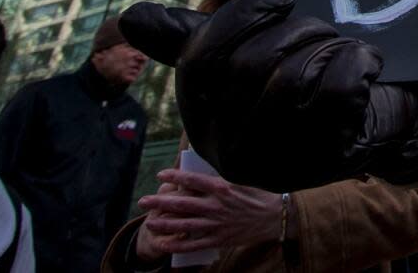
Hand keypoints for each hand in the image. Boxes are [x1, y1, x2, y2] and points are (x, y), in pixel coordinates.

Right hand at [121, 0, 417, 190]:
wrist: (377, 120)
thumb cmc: (307, 78)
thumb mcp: (248, 54)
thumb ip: (195, 37)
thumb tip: (129, 18)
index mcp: (203, 114)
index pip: (201, 59)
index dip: (243, 14)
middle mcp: (229, 149)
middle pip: (251, 66)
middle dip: (298, 30)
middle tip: (323, 29)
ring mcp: (276, 163)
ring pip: (293, 80)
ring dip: (329, 46)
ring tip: (342, 48)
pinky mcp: (325, 164)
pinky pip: (337, 93)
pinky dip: (358, 63)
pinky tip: (365, 66)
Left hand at [135, 169, 287, 256]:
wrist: (274, 217)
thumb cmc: (258, 195)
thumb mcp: (240, 180)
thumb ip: (220, 178)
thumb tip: (201, 172)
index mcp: (221, 187)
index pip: (192, 180)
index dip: (174, 176)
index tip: (161, 174)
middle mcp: (215, 205)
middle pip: (181, 203)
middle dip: (159, 202)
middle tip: (143, 201)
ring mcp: (216, 224)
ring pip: (183, 225)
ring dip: (163, 224)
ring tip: (149, 222)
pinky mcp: (218, 239)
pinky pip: (192, 244)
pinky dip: (176, 245)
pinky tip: (163, 243)